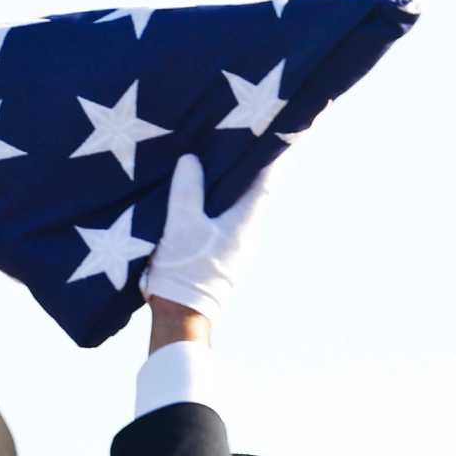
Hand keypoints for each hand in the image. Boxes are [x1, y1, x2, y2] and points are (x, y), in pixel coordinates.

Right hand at [142, 154, 273, 317]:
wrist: (181, 316)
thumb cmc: (185, 269)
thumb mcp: (182, 223)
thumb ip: (187, 189)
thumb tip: (191, 160)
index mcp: (244, 225)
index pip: (265, 184)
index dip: (270, 160)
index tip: (274, 139)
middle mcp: (246, 238)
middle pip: (251, 197)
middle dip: (245, 172)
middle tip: (236, 145)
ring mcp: (234, 253)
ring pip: (235, 213)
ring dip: (227, 193)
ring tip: (212, 169)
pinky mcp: (220, 263)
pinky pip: (222, 228)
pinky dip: (215, 211)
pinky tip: (197, 204)